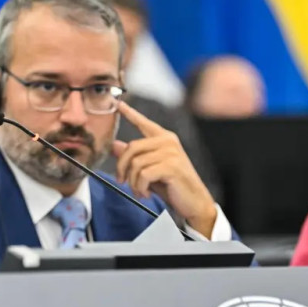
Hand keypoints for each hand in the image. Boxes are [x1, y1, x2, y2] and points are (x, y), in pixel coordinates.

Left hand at [113, 102, 216, 237]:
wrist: (193, 202)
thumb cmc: (172, 185)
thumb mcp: (149, 169)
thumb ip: (133, 157)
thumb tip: (114, 145)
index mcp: (164, 138)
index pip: (144, 123)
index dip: (130, 113)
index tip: (118, 104)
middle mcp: (168, 141)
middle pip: (131, 148)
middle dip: (122, 167)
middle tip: (121, 182)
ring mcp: (171, 152)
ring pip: (135, 163)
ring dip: (132, 182)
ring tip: (139, 191)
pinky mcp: (171, 166)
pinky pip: (142, 174)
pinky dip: (139, 187)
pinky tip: (145, 193)